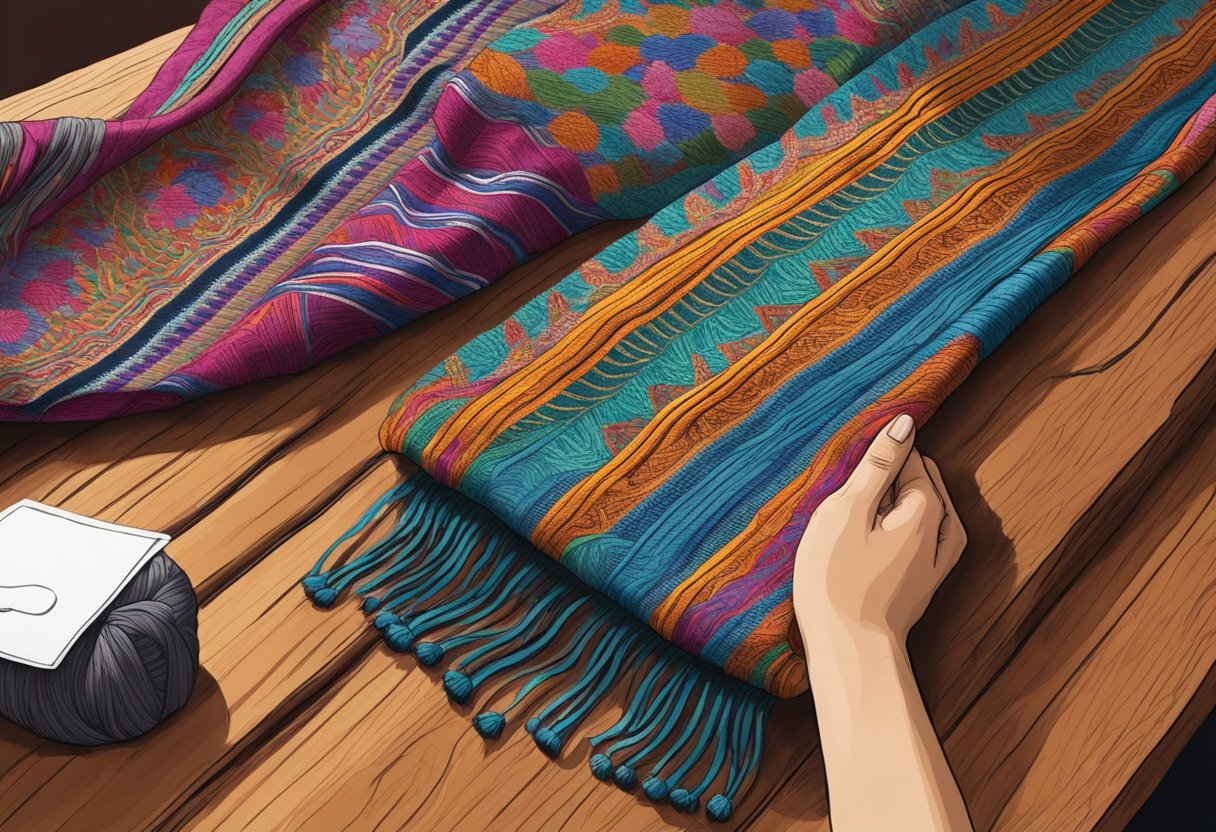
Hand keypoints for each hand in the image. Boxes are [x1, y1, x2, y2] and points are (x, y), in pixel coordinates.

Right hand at [793, 413, 965, 643]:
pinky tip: (896, 530)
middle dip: (902, 472)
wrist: (849, 652)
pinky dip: (913, 526)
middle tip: (864, 468)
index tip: (862, 449)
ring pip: (932, 515)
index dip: (887, 450)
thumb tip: (905, 423)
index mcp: (924, 513)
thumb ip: (877, 467)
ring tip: (880, 490)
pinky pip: (928, 542)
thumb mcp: (848, 512)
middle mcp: (940, 537)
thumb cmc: (838, 580)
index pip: (912, 462)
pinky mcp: (921, 589)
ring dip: (909, 498)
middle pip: (926, 487)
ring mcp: (934, 567)